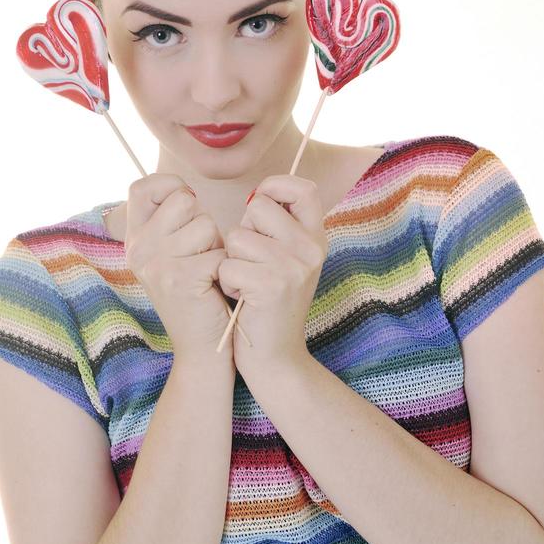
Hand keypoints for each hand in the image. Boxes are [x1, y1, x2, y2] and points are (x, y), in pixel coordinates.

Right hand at [124, 173, 234, 365]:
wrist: (203, 350)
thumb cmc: (201, 294)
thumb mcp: (175, 254)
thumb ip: (173, 222)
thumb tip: (187, 189)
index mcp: (135, 239)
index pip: (143, 186)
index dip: (172, 187)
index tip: (188, 210)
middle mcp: (139, 248)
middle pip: (184, 200)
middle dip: (204, 222)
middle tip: (201, 255)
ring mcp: (157, 263)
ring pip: (205, 224)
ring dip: (218, 246)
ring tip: (209, 273)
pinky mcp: (181, 278)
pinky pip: (219, 251)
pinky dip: (227, 269)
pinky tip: (216, 289)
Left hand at [217, 175, 327, 373]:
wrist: (277, 357)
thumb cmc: (269, 304)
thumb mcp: (287, 261)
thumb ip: (278, 229)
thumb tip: (256, 196)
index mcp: (316, 238)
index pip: (303, 188)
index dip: (275, 186)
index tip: (259, 204)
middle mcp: (311, 249)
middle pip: (259, 206)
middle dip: (243, 231)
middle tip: (252, 262)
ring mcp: (293, 266)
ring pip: (237, 236)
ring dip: (232, 261)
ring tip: (246, 283)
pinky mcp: (271, 285)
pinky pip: (228, 264)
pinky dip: (227, 282)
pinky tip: (241, 299)